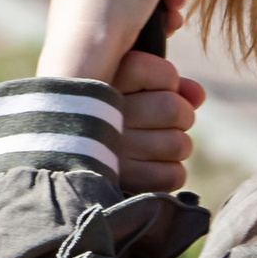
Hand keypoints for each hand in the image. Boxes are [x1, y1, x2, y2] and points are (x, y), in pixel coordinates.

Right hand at [110, 42, 204, 192]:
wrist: (59, 165)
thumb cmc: (102, 118)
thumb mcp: (128, 90)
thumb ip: (166, 85)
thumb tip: (198, 95)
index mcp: (101, 80)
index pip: (165, 73)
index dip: (169, 81)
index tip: (149, 90)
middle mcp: (101, 115)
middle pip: (175, 108)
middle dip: (180, 116)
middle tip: (160, 122)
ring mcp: (111, 151)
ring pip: (179, 144)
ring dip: (176, 146)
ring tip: (152, 146)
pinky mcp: (122, 183)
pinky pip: (173, 175)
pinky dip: (170, 173)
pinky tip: (149, 168)